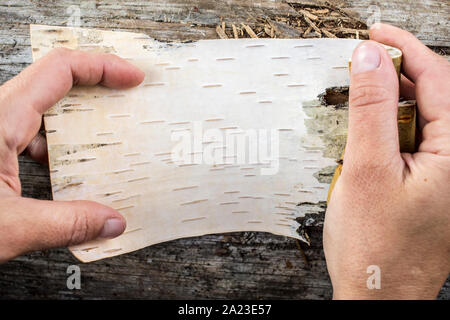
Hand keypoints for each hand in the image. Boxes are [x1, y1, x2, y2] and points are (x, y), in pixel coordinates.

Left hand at [0, 48, 144, 262]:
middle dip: (96, 94)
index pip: (59, 71)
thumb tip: (110, 221)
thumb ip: (66, 224)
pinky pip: (30, 138)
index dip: (103, 67)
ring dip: (76, 130)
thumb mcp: (4, 228)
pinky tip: (66, 175)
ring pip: (43, 115)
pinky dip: (56, 152)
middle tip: (125, 108)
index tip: (131, 77)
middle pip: (55, 87)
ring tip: (104, 149)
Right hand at [324, 23, 449, 298]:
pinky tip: (369, 140)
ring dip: (390, 105)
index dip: (404, 49)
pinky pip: (416, 142)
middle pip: (435, 95)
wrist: (378, 296)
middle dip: (396, 75)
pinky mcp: (434, 184)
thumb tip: (368, 58)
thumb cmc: (375, 246)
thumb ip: (369, 109)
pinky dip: (391, 130)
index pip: (438, 78)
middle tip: (359, 67)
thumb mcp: (366, 170)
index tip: (374, 33)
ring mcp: (449, 174)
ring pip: (423, 119)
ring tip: (358, 110)